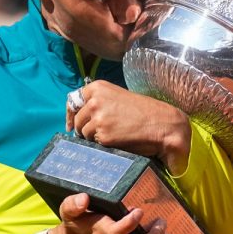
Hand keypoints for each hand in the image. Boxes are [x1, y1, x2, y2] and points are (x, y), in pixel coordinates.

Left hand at [66, 80, 190, 173]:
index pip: (73, 101)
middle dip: (84, 129)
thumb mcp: (118, 97)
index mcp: (97, 87)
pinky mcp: (103, 135)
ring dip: (94, 138)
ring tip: (114, 136)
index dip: (71, 114)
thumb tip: (79, 117)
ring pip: (84, 134)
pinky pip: (95, 144)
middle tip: (99, 134)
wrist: (163, 124)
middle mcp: (94, 101)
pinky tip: (117, 142)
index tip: (70, 124)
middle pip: (78, 120)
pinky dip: (103, 146)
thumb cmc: (144, 112)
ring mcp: (98, 118)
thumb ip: (99, 102)